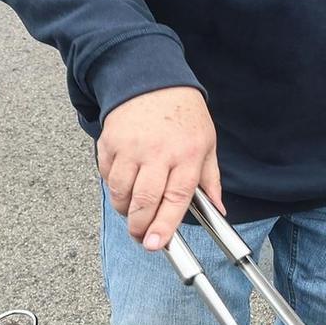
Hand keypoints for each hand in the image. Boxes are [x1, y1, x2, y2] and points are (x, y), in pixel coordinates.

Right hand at [97, 86, 221, 249]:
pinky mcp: (109, 142)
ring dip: (125, 209)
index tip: (156, 243)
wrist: (152, 81)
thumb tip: (218, 211)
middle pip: (144, 200)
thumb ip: (210, 180)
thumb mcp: (206, 144)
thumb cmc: (184, 115)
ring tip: (134, 210)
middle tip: (142, 237)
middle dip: (140, 226)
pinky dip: (114, 188)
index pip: (176, 198)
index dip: (165, 224)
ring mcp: (131, 147)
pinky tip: (124, 185)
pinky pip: (107, 176)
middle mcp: (158, 151)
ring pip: (121, 192)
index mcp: (187, 154)